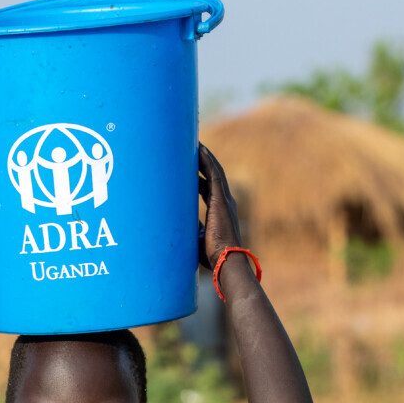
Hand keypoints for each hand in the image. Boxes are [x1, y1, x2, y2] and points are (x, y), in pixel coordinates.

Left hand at [198, 143, 243, 269]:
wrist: (225, 261)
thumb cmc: (212, 256)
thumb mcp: (197, 238)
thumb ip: (192, 228)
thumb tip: (178, 226)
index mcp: (219, 210)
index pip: (208, 187)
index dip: (198, 176)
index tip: (188, 168)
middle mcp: (224, 201)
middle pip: (212, 174)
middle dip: (201, 161)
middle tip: (189, 147)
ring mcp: (224, 199)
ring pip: (214, 170)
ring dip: (204, 156)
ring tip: (193, 141)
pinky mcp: (221, 200)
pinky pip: (215, 175)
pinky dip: (208, 161)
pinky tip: (200, 149)